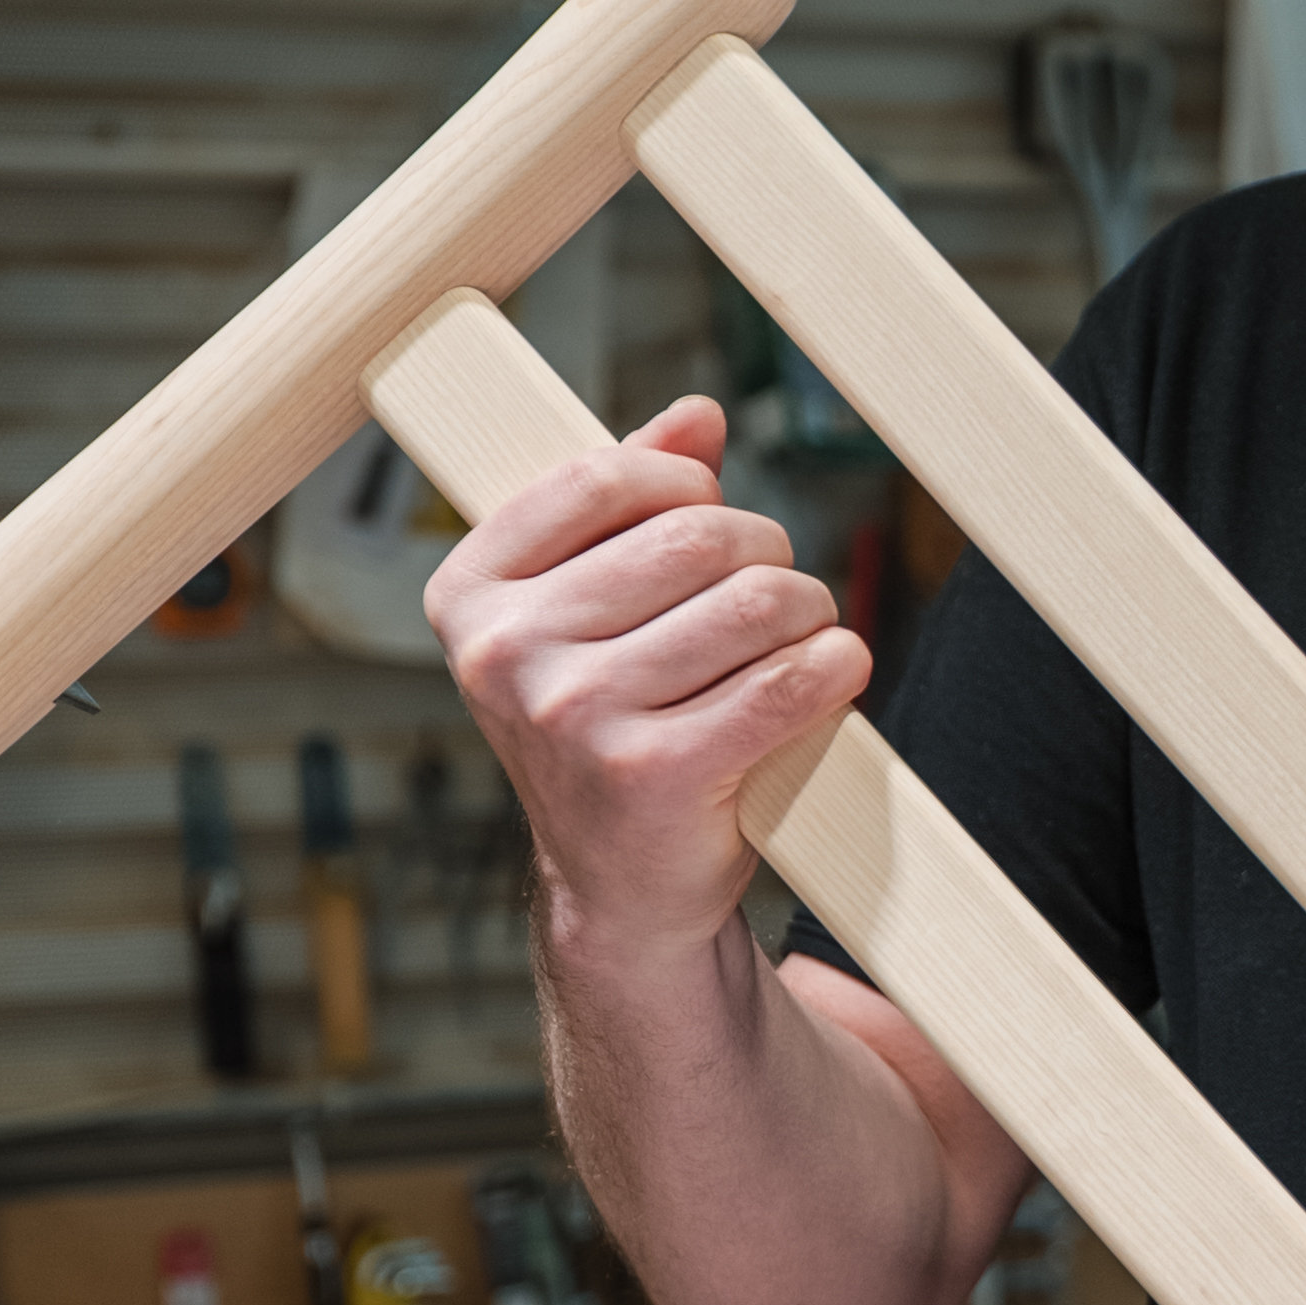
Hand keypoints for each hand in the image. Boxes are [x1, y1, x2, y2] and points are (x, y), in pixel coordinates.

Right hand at [424, 399, 870, 979]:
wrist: (618, 887)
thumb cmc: (609, 727)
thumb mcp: (588, 612)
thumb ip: (631, 506)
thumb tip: (698, 417)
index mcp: (472, 596)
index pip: (604, 478)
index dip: (685, 488)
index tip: (709, 520)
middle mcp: (507, 655)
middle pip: (696, 537)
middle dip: (763, 554)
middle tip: (775, 595)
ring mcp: (575, 717)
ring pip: (755, 603)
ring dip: (808, 612)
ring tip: (801, 638)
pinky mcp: (654, 775)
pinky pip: (787, 682)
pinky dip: (833, 667)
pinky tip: (833, 672)